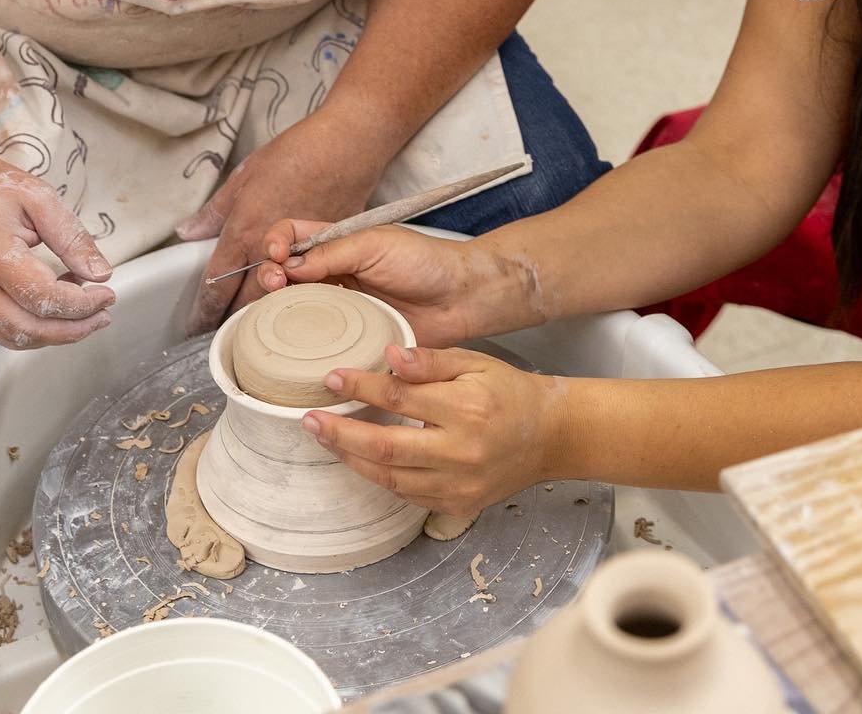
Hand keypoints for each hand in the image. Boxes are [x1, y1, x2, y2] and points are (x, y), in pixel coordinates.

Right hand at [0, 158, 114, 349]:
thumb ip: (71, 238)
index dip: (81, 304)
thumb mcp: (40, 198)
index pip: (43, 298)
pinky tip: (57, 305)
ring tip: (85, 310)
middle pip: (28, 328)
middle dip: (74, 328)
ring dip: (57, 333)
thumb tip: (100, 274)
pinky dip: (36, 328)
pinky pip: (3, 331)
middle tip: (103, 313)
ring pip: (16, 337)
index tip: (108, 295)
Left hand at [176, 111, 386, 333]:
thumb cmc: (295, 153)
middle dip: (233, 323)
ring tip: (255, 331)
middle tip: (224, 338)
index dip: (204, 311)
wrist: (347, 146)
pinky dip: (299, 297)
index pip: (216, 285)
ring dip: (266, 315)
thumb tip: (188, 231)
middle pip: (246, 303)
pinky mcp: (329, 255)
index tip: (196, 326)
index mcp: (244, 232)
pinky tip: (296, 305)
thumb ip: (215, 211)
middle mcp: (269, 251)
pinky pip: (310, 286)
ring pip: (279, 301)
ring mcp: (301, 257)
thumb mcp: (245, 175)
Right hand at [255, 221, 479, 348]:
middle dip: (268, 273)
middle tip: (276, 283)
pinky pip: (316, 339)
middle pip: (283, 271)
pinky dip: (300, 338)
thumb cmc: (425, 262)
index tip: (276, 253)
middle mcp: (332, 272)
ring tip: (280, 305)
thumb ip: (332, 253)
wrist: (459, 298)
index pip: (291, 234)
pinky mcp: (349, 336)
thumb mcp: (376, 244)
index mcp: (336, 242)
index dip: (276, 241)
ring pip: (294, 305)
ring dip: (277, 305)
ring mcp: (339, 305)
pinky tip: (295, 338)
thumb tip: (289, 265)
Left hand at [301, 345, 566, 514]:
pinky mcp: (459, 505)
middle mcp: (460, 452)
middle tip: (310, 421)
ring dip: (353, 460)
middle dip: (341, 435)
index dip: (361, 387)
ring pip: (391, 478)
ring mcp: (459, 485)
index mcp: (465, 409)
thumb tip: (390, 356)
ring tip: (327, 440)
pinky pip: (408, 496)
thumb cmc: (510, 392)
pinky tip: (362, 460)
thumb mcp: (475, 363)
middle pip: (386, 448)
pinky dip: (381, 478)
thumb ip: (431, 361)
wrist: (552, 437)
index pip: (399, 397)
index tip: (332, 378)